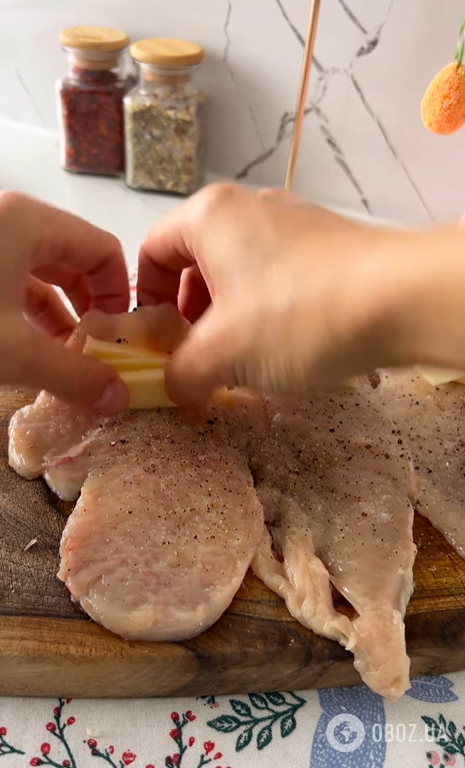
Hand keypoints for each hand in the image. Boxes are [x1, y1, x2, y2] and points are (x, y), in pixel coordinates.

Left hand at [0, 192, 128, 412]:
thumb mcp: (14, 351)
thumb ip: (71, 376)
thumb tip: (117, 399)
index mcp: (30, 222)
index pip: (103, 249)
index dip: (120, 294)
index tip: (119, 335)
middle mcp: (11, 220)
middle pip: (75, 260)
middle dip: (91, 308)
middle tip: (98, 348)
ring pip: (43, 272)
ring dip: (61, 314)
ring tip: (68, 355)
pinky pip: (13, 278)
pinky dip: (30, 311)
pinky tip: (34, 346)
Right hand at [137, 183, 413, 402]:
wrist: (402, 299)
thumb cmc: (295, 316)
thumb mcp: (221, 354)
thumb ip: (180, 373)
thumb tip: (173, 387)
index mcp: (208, 216)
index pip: (151, 252)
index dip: (144, 302)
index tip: (157, 344)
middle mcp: (249, 206)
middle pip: (196, 263)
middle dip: (189, 317)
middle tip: (200, 360)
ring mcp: (293, 221)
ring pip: (239, 273)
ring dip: (229, 320)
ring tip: (243, 361)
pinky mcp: (327, 245)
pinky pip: (277, 277)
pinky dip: (267, 312)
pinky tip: (286, 348)